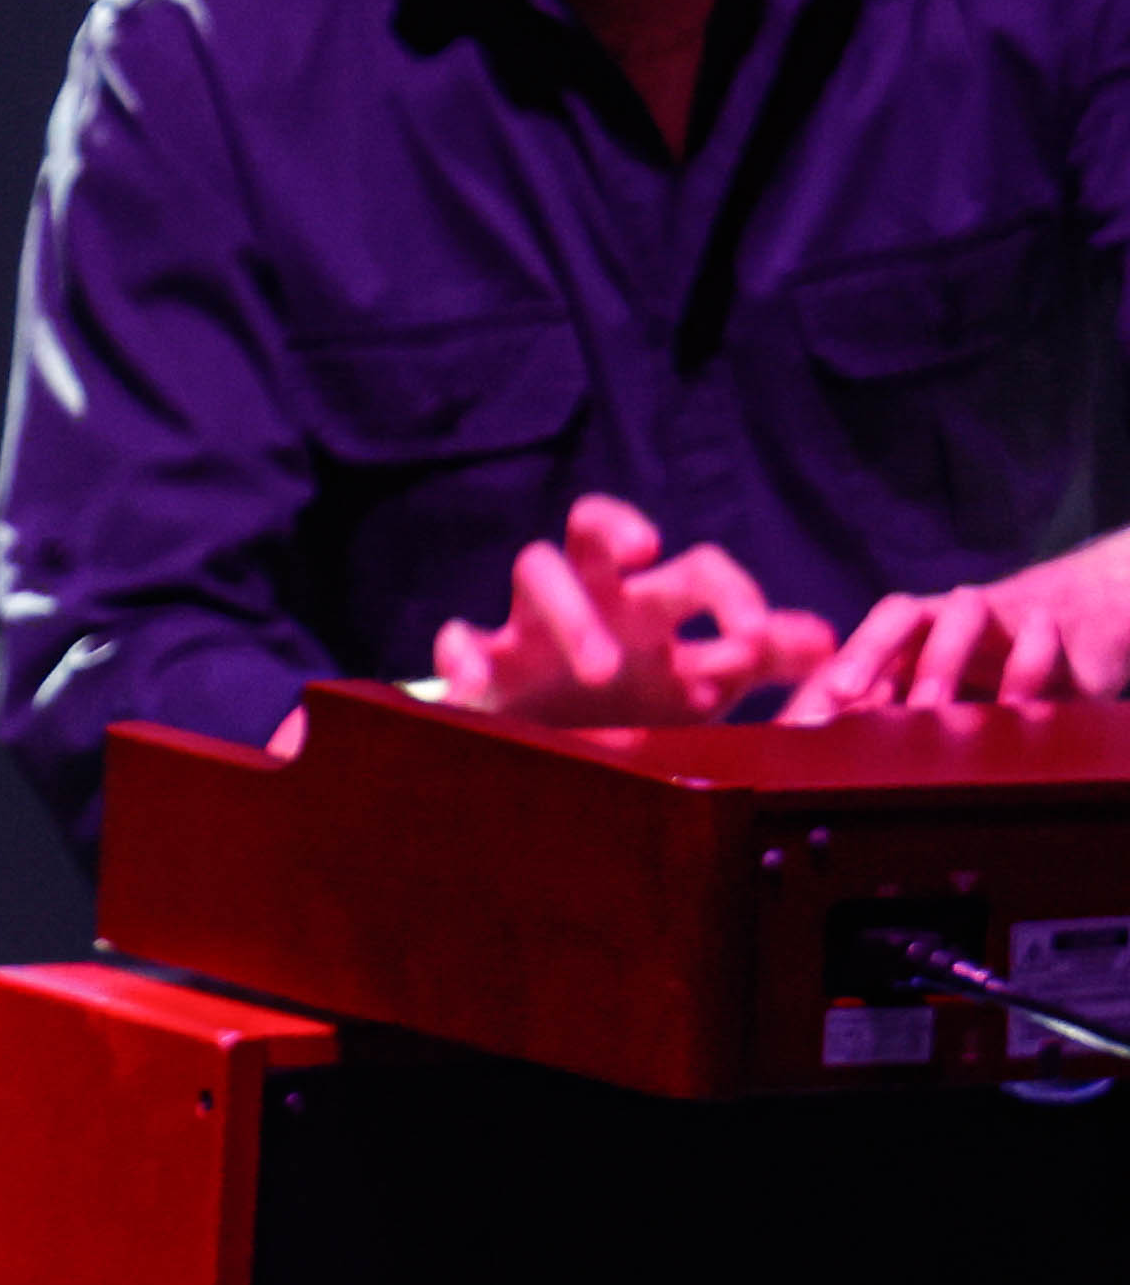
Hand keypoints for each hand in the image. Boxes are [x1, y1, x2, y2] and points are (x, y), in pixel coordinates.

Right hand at [432, 495, 838, 725]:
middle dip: (618, 526)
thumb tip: (830, 641)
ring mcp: (527, 630)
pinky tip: (479, 689)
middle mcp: (589, 599)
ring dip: (568, 613)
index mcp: (648, 604)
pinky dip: (463, 658)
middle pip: (594, 526)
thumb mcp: (702, 685)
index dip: (730, 592)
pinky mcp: (478, 669)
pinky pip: (456, 641)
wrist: (555, 758)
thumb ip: (758, 660)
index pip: (694, 568)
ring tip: (600, 672)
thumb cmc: (634, 706)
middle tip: (644, 555)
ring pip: (533, 571)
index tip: (756, 636)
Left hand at [781, 531, 1129, 719]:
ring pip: (965, 616)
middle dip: (870, 654)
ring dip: (941, 660)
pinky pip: (1040, 640)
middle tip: (846, 698)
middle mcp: (952, 617)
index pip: (864, 638)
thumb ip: (880, 716)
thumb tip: (814, 761)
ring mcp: (1003, 617)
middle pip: (903, 616)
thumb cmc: (992, 666)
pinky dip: (1026, 667)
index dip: (831, 671)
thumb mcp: (936, 693)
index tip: (803, 714)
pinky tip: (1012, 707)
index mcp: (915, 633)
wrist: (1084, 622)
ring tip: (926, 710)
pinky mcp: (1055, 632)